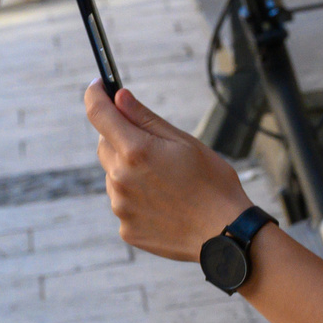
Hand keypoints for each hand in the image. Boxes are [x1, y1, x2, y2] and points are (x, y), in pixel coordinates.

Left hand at [81, 83, 250, 260]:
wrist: (226, 235)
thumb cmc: (213, 185)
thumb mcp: (185, 143)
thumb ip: (146, 119)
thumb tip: (119, 97)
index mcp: (136, 150)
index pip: (99, 113)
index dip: (95, 95)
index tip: (99, 87)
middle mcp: (120, 177)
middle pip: (105, 146)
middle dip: (121, 139)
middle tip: (154, 149)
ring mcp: (121, 206)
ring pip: (114, 177)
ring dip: (130, 173)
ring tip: (167, 186)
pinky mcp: (126, 229)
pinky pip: (124, 205)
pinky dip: (138, 200)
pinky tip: (165, 206)